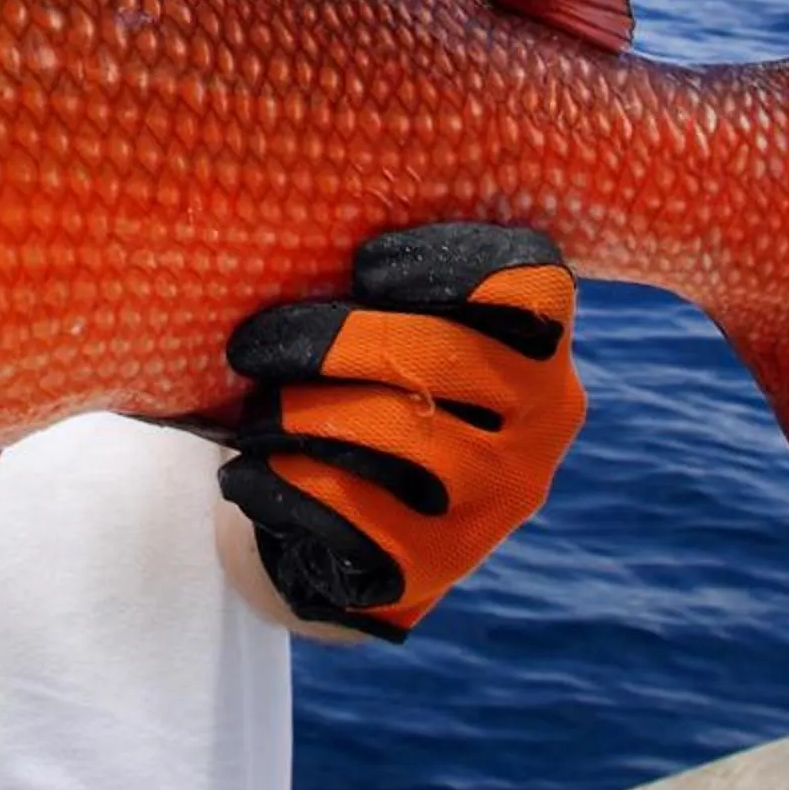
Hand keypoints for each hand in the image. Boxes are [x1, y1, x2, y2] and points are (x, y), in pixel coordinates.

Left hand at [218, 222, 582, 639]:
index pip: (530, 286)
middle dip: (330, 343)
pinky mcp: (440, 564)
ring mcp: (500, 499)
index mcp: (541, 347)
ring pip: (398, 433)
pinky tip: (244, 476)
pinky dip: (283, 488)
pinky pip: (352, 514)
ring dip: (301, 414)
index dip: (444, 264)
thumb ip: (382, 286)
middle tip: (249, 344)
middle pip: (442, 356)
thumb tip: (301, 226)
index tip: (362, 265)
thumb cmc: (367, 387)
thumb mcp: (394, 325)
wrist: (359, 526)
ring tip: (249, 412)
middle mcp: (544, 422)